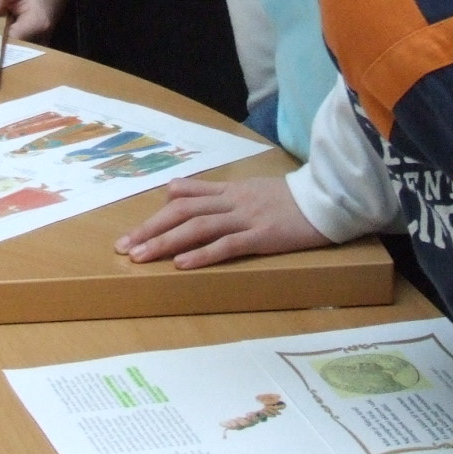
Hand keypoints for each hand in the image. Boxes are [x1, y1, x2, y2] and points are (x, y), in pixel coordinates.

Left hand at [115, 175, 329, 269]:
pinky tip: (182, 264)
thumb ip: (213, 192)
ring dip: (166, 242)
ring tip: (142, 257)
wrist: (328, 199)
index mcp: (229, 192)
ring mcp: (247, 218)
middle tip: (124, 249)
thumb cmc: (290, 199)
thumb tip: (176, 190)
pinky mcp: (263, 236)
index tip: (131, 234)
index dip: (154, 217)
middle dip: (150, 230)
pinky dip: (203, 254)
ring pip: (199, 227)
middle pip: (183, 213)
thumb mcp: (248, 189)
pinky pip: (228, 245)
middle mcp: (232, 202)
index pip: (183, 200)